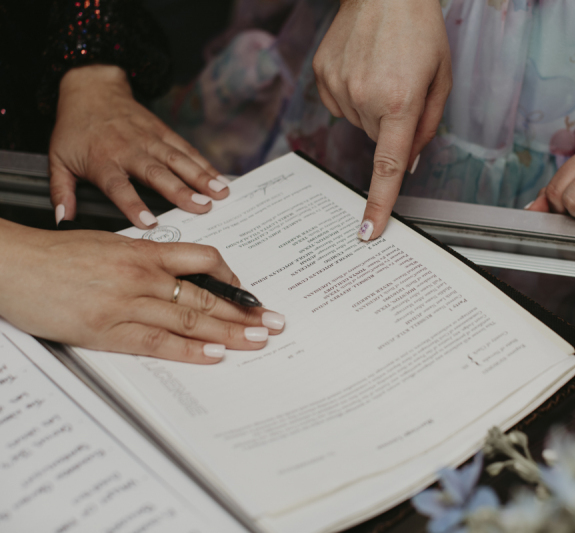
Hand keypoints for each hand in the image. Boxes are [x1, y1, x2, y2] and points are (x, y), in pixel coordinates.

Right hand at [0, 221, 284, 363]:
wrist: (13, 264)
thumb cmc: (57, 255)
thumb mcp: (108, 246)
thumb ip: (144, 260)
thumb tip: (174, 274)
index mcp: (144, 251)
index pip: (203, 259)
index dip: (231, 278)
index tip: (249, 293)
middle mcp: (143, 275)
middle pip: (207, 294)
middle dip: (246, 310)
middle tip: (275, 322)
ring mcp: (126, 303)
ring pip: (191, 317)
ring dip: (230, 331)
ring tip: (260, 340)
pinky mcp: (107, 330)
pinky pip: (158, 341)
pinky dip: (191, 349)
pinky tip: (215, 354)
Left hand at [50, 65, 231, 229]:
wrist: (92, 89)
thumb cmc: (75, 129)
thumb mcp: (57, 159)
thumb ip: (61, 192)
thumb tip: (63, 220)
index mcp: (103, 161)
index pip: (119, 186)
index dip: (134, 205)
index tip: (150, 222)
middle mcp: (130, 150)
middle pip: (157, 173)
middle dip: (181, 191)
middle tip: (202, 207)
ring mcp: (150, 140)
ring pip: (178, 160)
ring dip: (201, 177)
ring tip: (220, 194)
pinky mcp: (164, 132)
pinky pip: (187, 150)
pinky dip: (205, 164)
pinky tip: (221, 178)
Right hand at [313, 0, 450, 239]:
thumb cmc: (420, 30)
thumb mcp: (441, 79)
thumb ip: (428, 126)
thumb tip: (409, 165)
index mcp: (400, 102)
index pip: (388, 168)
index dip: (379, 204)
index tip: (368, 232)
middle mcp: (364, 98)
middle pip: (377, 139)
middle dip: (391, 124)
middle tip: (401, 87)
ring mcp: (338, 86)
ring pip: (358, 122)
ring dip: (371, 107)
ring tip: (381, 70)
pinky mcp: (322, 75)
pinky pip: (339, 104)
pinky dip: (352, 94)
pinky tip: (362, 68)